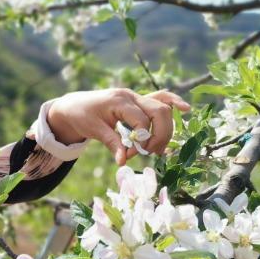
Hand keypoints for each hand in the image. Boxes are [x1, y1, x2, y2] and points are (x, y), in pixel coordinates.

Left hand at [47, 88, 190, 164]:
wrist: (73, 105)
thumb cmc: (81, 115)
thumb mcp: (93, 130)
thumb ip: (111, 143)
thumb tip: (123, 162)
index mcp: (119, 101)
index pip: (141, 121)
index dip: (141, 141)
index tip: (130, 155)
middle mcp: (131, 96)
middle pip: (159, 112)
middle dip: (159, 135)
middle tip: (149, 153)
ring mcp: (136, 97)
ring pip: (162, 108)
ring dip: (164, 129)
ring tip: (155, 149)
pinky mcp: (138, 102)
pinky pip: (160, 99)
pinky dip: (172, 103)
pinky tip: (186, 109)